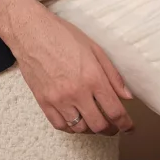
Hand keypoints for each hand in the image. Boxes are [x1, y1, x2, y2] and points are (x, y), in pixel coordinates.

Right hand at [0, 0, 134, 135]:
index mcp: (92, 77)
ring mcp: (58, 98)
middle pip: (99, 125)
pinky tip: (75, 119)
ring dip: (91, 128)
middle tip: (114, 126)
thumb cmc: (62, 35)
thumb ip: (112, 74)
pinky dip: (71, 127)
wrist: (30, 31)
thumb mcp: (94, 48)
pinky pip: (60, 125)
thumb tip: (127, 96)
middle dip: (111, 129)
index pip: (115, 111)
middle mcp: (76, 91)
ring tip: (94, 120)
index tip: (129, 127)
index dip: (126, 124)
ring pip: (80, 128)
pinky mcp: (43, 101)